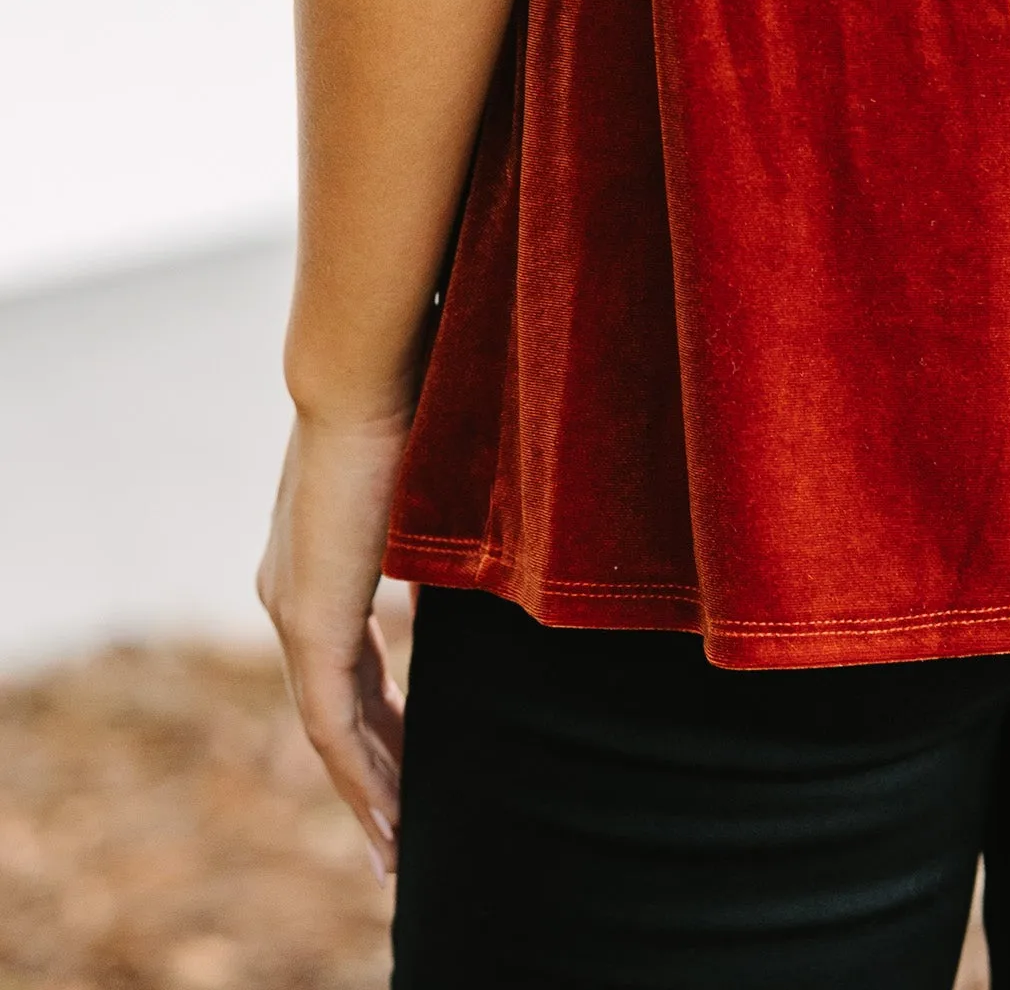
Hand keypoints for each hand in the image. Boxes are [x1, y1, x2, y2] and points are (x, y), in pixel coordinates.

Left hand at [258, 409, 411, 878]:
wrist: (359, 368)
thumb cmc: (412, 394)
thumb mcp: (439, 473)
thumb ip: (454, 516)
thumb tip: (513, 516)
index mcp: (319, 561)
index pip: (351, 662)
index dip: (384, 716)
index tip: (415, 755)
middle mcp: (291, 594)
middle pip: (337, 709)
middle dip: (375, 771)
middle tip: (406, 831)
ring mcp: (294, 611)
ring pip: (331, 729)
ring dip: (370, 789)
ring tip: (402, 846)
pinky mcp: (308, 621)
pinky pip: (332, 725)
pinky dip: (362, 776)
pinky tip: (393, 819)